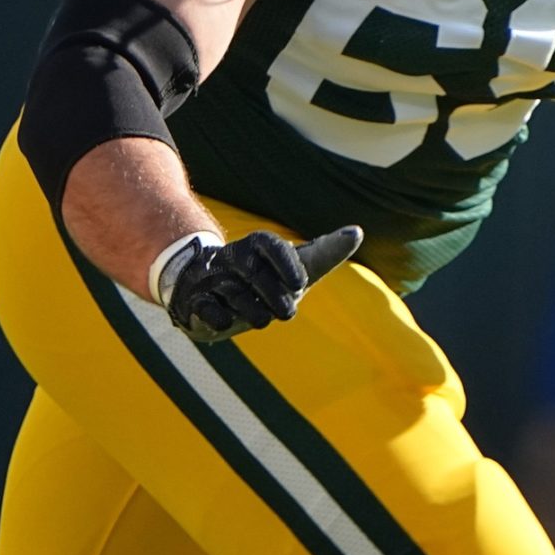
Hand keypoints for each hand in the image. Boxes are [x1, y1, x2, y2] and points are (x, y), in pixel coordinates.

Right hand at [156, 225, 361, 341]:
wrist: (210, 288)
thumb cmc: (263, 277)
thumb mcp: (295, 265)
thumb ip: (325, 251)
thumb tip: (357, 231)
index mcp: (256, 247)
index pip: (270, 245)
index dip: (285, 263)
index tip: (301, 285)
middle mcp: (233, 259)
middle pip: (255, 274)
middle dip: (272, 294)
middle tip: (288, 313)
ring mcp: (214, 281)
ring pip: (234, 295)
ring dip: (251, 311)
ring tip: (262, 319)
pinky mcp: (197, 302)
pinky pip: (206, 308)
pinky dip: (217, 317)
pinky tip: (226, 322)